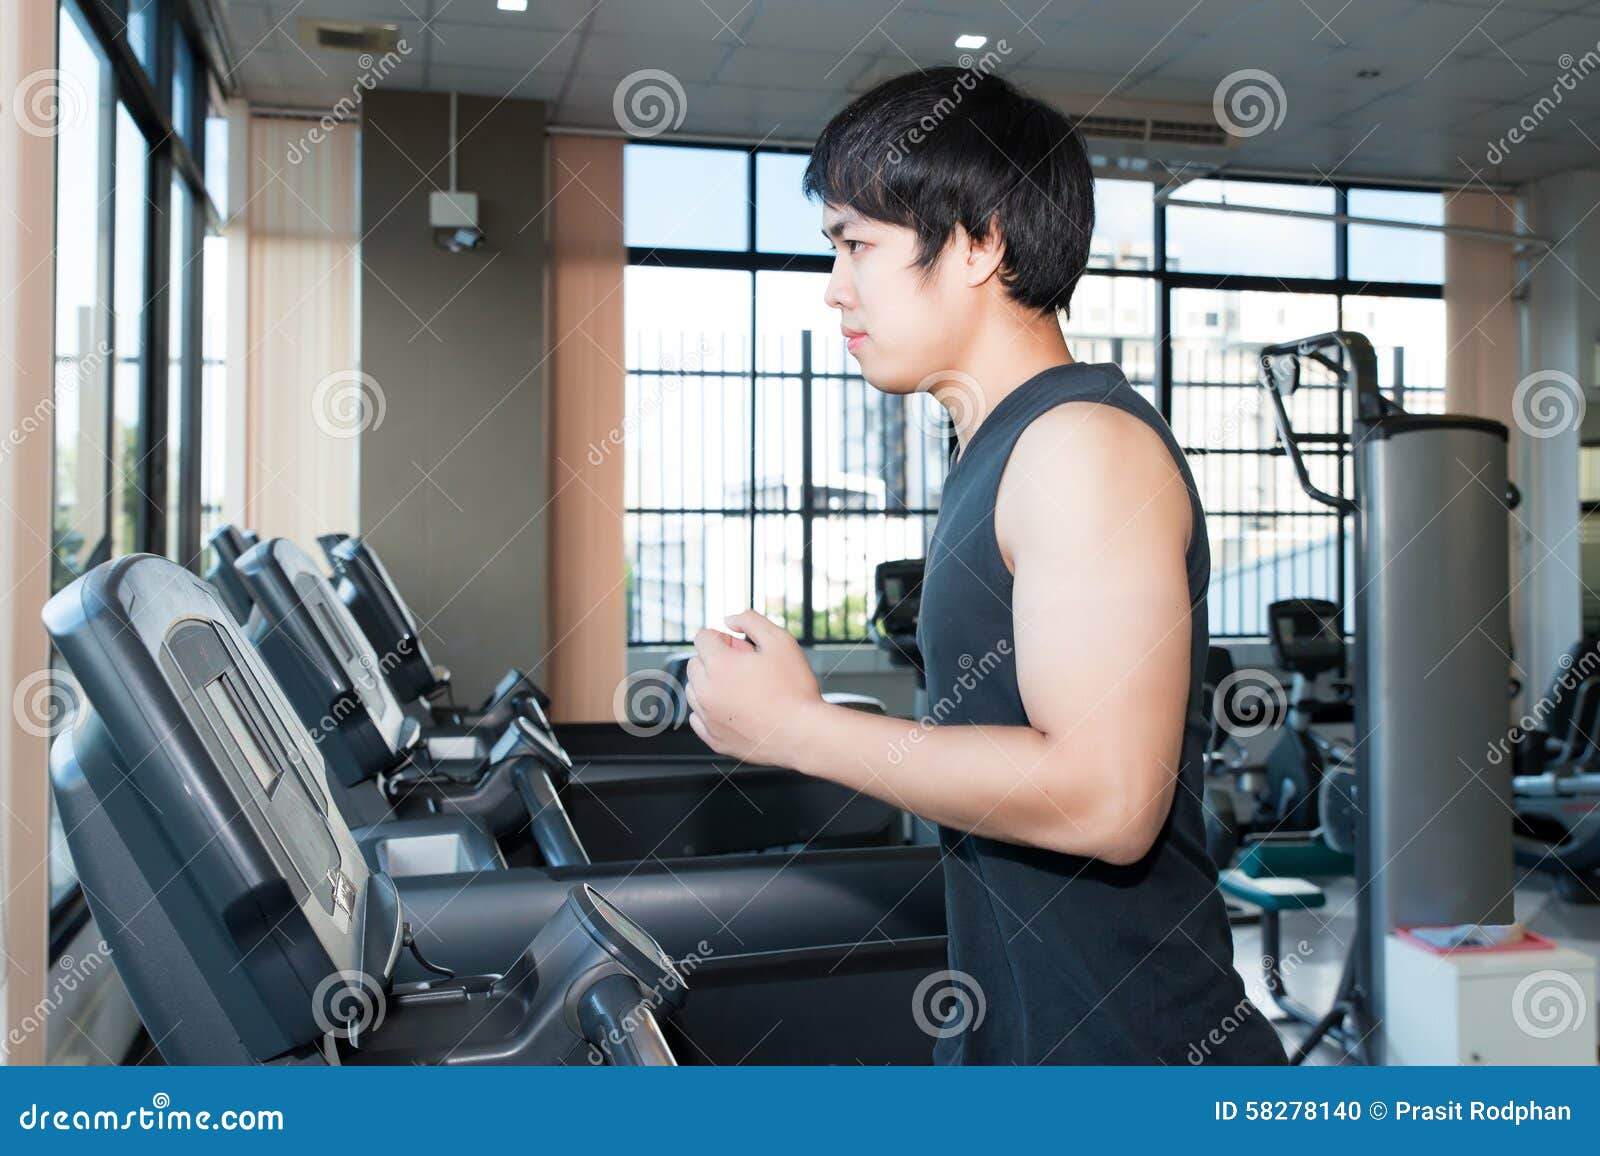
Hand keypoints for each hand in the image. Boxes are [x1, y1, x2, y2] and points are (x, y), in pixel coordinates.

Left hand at [685, 610, 823, 767]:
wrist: (804, 735)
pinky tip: (733, 709)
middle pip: (694, 663)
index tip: (739, 647)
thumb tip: (730, 620)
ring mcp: (708, 718)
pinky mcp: (714, 740)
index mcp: (719, 665)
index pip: (702, 638)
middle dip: (714, 659)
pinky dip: (709, 711)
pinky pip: (698, 718)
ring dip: (710, 684)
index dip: (722, 637)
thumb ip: (751, 621)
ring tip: (740, 689)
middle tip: (744, 667)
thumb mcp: (780, 641)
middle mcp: (706, 692)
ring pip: (693, 691)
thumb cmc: (795, 690)